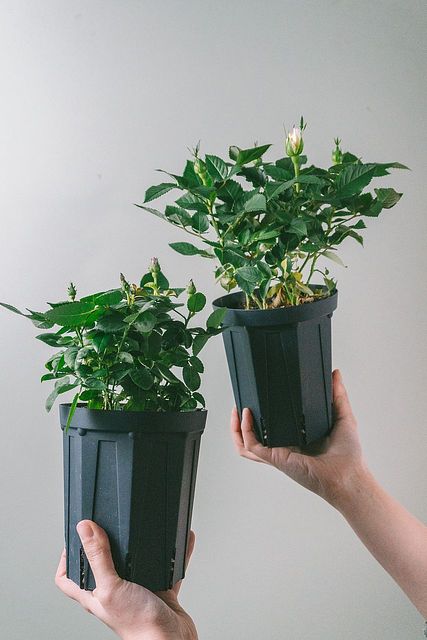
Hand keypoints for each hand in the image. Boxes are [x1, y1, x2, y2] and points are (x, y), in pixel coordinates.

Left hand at [55, 520, 197, 639]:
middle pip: (102, 563)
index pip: (68, 577)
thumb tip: (84, 529)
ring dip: (140, 545)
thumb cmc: (138, 625)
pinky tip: (180, 539)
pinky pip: (165, 565)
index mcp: (94, 594)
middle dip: (105, 542)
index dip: (66, 557)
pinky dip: (171, 552)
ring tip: (141, 526)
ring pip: (135, 562)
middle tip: (109, 523)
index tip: (75, 536)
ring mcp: (136, 590)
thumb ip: (98, 557)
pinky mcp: (159, 589)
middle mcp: (113, 591)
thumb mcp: (111, 587)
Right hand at [231, 369, 368, 506]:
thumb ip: (337, 394)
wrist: (349, 475)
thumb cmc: (348, 455)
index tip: (255, 399)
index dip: (258, 415)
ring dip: (236, 429)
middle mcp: (283, 446)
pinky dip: (244, 431)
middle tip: (239, 405)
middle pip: (250, 438)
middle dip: (238, 423)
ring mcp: (278, 452)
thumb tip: (335, 374)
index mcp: (295, 439)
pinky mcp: (276, 457)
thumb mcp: (342, 416)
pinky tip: (246, 415)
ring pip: (244, 445)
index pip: (270, 428)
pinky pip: (252, 445)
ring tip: (236, 411)